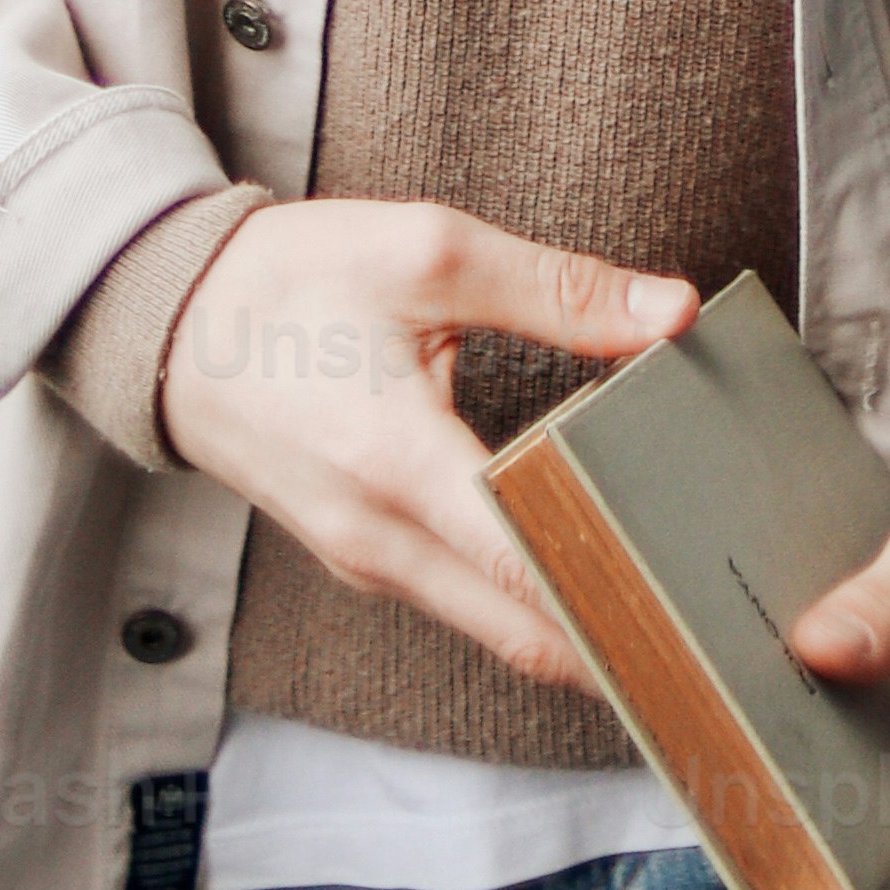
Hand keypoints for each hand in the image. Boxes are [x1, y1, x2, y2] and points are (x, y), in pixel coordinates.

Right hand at [156, 199, 696, 691]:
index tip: (707, 608)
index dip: (626, 599)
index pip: (534, 568)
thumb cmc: (291, 279)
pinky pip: (460, 600)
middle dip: (622, 636)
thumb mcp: (427, 253)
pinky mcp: (362, 558)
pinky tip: (588, 557)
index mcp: (399, 463)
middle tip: (720, 622)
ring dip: (578, 619)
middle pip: (527, 630)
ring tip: (676, 592)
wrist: (169, 320)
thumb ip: (557, 290)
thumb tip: (672, 314)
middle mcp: (381, 541)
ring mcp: (366, 562)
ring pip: (495, 625)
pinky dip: (527, 596)